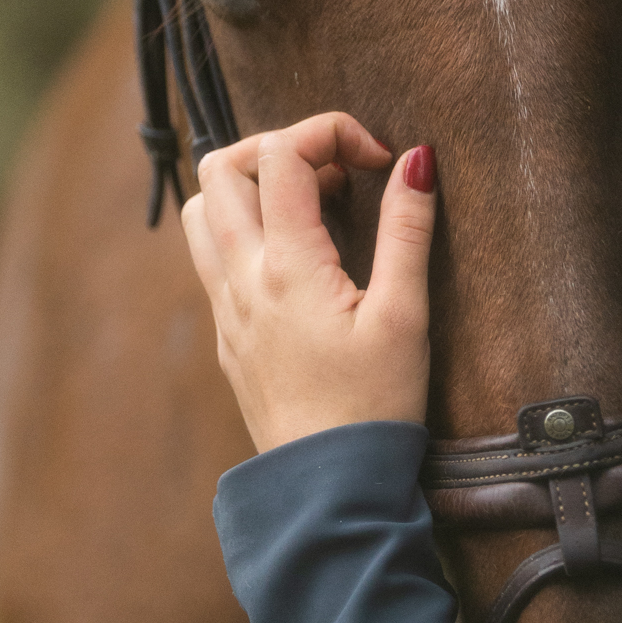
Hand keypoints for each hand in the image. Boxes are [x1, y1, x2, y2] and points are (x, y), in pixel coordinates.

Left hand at [182, 113, 437, 453]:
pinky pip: (213, 258)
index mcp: (286, 267)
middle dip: (278, 147)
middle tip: (335, 174)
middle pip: (220, 167)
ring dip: (249, 189)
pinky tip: (298, 260)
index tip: (378, 161)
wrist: (327, 489)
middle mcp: (241, 279)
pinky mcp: (228, 336)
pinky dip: (246, 232)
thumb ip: (408, 231)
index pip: (280, 153)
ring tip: (311, 209)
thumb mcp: (405, 317)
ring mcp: (226, 308)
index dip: (331, 132)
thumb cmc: (374, 410)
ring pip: (203, 212)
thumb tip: (417, 160)